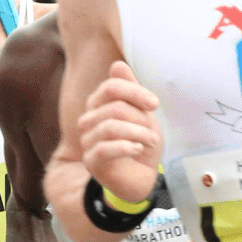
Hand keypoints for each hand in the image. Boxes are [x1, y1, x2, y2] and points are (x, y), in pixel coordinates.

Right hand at [77, 64, 160, 204]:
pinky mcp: (91, 161)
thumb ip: (131, 91)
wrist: (141, 177)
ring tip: (151, 142)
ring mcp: (87, 141)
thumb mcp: (143, 115)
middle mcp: (88, 120)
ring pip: (111, 127)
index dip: (135, 92)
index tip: (155, 104)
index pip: (111, 88)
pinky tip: (139, 150)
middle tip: (152, 133)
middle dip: (140, 119)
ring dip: (138, 134)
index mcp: (99, 105)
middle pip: (114, 108)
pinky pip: (105, 148)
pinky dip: (127, 147)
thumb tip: (118, 64)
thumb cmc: (141, 143)